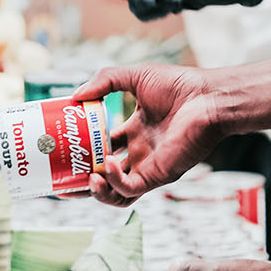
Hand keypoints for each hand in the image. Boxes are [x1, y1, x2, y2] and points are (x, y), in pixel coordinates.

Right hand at [74, 64, 227, 205]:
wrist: (209, 97)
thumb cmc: (180, 85)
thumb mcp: (134, 76)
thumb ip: (104, 81)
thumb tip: (75, 96)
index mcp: (134, 132)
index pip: (102, 147)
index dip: (81, 150)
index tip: (61, 147)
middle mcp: (140, 153)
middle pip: (105, 176)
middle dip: (82, 180)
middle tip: (62, 176)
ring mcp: (148, 166)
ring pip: (116, 193)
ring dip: (97, 192)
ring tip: (85, 179)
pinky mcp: (158, 175)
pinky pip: (131, 189)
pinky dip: (115, 183)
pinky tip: (107, 167)